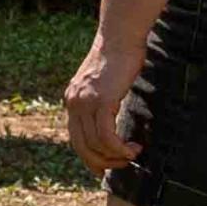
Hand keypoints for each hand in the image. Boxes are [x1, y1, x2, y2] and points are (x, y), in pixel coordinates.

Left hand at [63, 39, 141, 171]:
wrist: (120, 37)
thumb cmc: (119, 58)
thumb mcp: (104, 84)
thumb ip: (102, 102)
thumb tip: (111, 121)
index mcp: (73, 100)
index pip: (76, 139)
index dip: (90, 158)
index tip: (105, 168)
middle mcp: (74, 103)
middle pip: (82, 147)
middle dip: (102, 163)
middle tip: (123, 164)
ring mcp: (85, 102)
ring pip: (96, 145)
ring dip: (116, 156)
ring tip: (133, 154)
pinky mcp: (101, 101)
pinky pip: (106, 136)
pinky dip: (120, 148)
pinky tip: (133, 147)